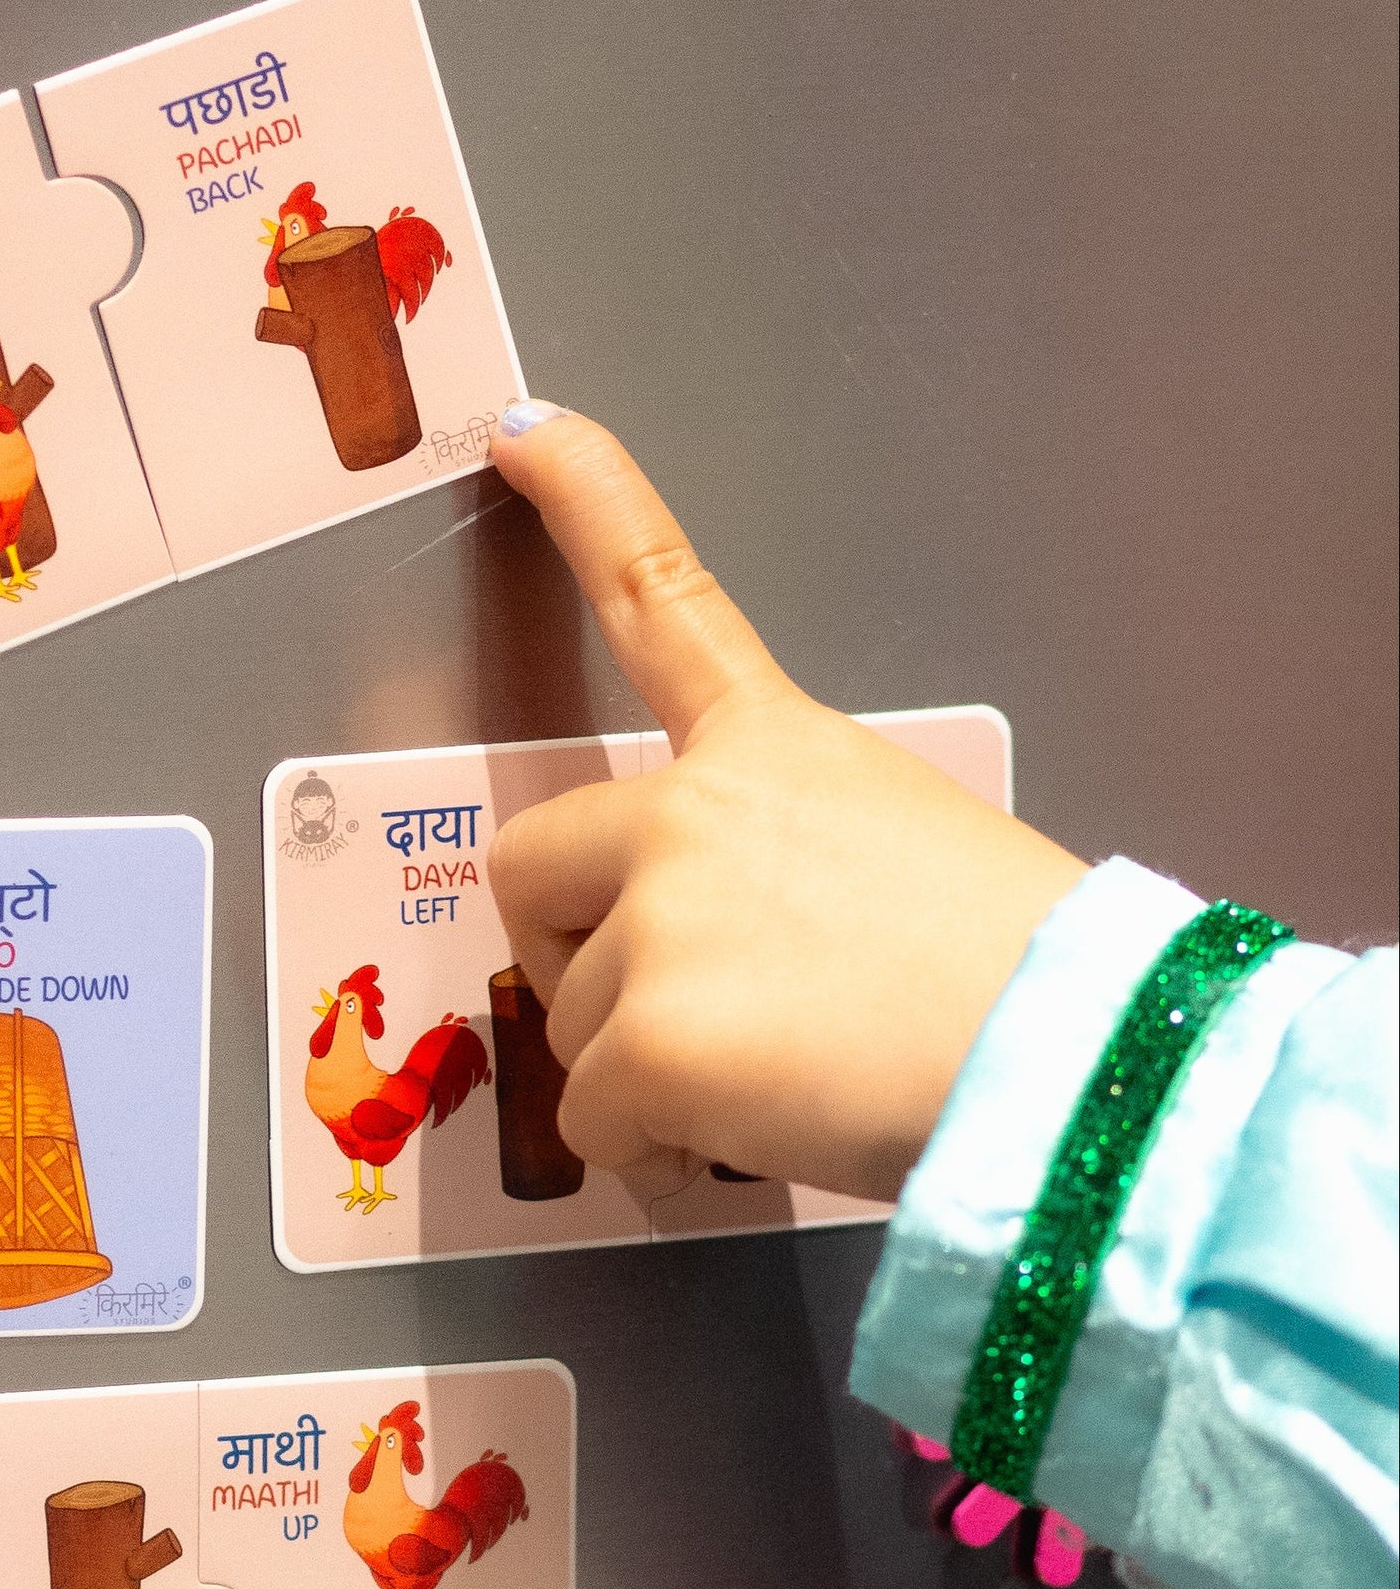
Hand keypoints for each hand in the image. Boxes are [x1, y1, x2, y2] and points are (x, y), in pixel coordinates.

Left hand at [486, 407, 1086, 1200]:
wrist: (1066, 1062)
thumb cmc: (1014, 976)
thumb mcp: (903, 855)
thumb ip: (780, 870)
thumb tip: (730, 973)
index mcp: (771, 747)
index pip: (659, 598)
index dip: (584, 504)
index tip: (522, 435)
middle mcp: (694, 810)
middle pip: (533, 868)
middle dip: (569, 952)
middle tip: (667, 1016)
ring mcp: (660, 918)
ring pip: (573, 1022)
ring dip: (641, 1075)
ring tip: (772, 1091)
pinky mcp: (649, 1038)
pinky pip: (591, 1122)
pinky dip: (646, 1152)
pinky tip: (738, 1142)